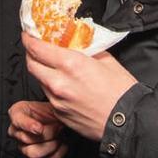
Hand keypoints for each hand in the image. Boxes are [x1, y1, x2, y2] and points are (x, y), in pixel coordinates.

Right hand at [8, 100, 66, 157]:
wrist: (63, 122)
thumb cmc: (55, 112)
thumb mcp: (51, 103)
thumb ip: (49, 99)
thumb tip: (53, 95)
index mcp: (17, 113)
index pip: (17, 120)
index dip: (28, 125)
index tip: (39, 128)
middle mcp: (16, 130)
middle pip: (26, 139)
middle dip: (48, 133)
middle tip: (59, 127)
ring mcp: (22, 145)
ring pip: (32, 153)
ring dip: (51, 145)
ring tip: (60, 137)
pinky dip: (55, 155)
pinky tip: (61, 145)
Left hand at [22, 33, 137, 141]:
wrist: (128, 122)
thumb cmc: (121, 92)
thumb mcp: (106, 60)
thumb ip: (86, 49)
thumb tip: (76, 42)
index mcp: (71, 65)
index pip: (37, 48)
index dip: (29, 39)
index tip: (28, 35)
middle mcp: (59, 83)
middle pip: (31, 64)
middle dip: (31, 54)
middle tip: (36, 48)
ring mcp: (57, 101)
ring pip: (39, 81)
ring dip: (42, 72)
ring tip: (52, 67)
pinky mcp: (59, 114)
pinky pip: (48, 97)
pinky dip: (51, 88)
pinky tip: (64, 86)